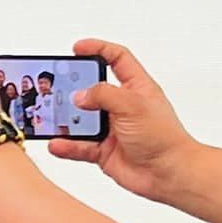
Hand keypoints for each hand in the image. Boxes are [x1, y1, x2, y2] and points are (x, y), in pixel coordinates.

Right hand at [45, 39, 197, 201]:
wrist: (169, 174)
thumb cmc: (164, 138)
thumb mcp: (133, 105)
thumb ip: (103, 94)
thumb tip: (80, 95)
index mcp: (136, 87)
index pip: (117, 59)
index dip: (98, 49)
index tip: (77, 49)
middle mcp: (123, 106)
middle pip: (92, 89)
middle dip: (74, 87)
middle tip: (56, 86)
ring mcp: (112, 129)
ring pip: (82, 120)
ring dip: (67, 120)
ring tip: (53, 117)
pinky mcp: (105, 150)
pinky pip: (80, 146)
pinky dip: (67, 145)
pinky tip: (58, 143)